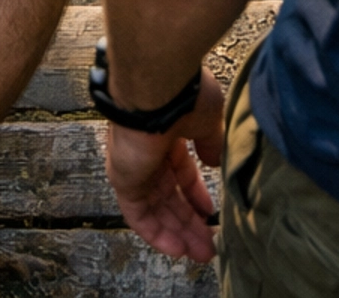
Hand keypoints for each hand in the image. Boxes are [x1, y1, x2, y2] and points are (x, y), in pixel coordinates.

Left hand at [104, 72, 225, 261]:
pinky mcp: (123, 180)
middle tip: (208, 245)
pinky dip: (157, 233)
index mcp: (168, 133)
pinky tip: (178, 248)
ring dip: (179, 233)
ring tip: (201, 254)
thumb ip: (210, 143)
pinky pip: (138, 214)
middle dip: (190, 222)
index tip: (210, 212)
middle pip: (169, 196)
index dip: (196, 194)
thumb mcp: (208, 118)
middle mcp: (148, 152)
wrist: (156, 85)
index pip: (181, 171)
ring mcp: (135, 167)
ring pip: (157, 209)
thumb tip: (214, 162)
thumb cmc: (184, 93)